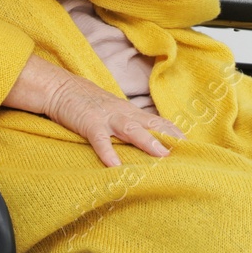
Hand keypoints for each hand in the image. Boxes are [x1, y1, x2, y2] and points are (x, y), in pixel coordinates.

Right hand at [7, 54, 185, 166]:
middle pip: (150, 124)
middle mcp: (122, 113)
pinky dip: (107, 151)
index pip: (157, 121)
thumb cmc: (87, 103)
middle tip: (186, 150)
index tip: (191, 144)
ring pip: (130, 129)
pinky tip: (114, 165)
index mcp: (129, 111)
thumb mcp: (112, 111)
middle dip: (168, 136)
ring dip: (147, 141)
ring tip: (161, 154)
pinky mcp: (89, 123)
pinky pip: (100, 139)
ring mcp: (106, 117)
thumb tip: (144, 141)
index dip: (173, 131)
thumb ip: (127, 124)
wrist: (60, 87)